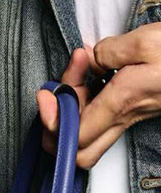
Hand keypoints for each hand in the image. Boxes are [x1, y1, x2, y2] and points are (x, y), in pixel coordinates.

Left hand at [36, 23, 160, 167]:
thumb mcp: (145, 41)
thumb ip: (108, 52)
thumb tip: (89, 59)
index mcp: (121, 104)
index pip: (73, 136)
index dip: (51, 119)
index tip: (47, 91)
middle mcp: (123, 117)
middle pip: (77, 151)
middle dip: (56, 126)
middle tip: (56, 89)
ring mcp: (129, 116)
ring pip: (87, 133)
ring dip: (72, 106)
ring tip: (80, 66)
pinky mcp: (134, 108)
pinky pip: (100, 116)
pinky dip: (87, 97)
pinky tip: (93, 69)